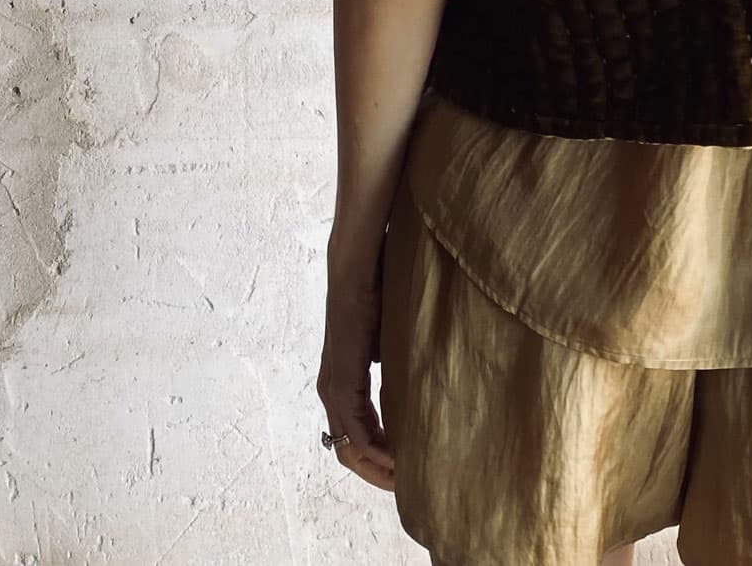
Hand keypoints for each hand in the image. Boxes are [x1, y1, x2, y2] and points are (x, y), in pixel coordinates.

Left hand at [317, 270, 395, 491]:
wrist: (359, 266)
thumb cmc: (379, 292)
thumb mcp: (391, 338)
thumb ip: (396, 363)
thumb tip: (417, 381)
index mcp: (345, 380)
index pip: (357, 435)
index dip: (381, 458)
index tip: (409, 470)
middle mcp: (334, 388)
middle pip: (349, 450)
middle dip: (377, 473)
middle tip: (408, 486)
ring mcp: (335, 386)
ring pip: (350, 445)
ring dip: (376, 467)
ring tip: (405, 479)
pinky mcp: (342, 379)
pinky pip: (354, 427)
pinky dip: (374, 449)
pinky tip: (396, 460)